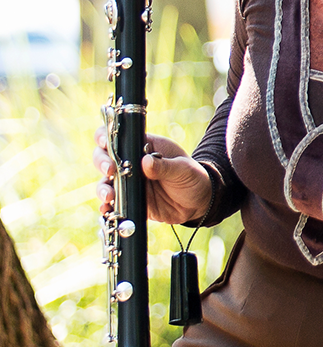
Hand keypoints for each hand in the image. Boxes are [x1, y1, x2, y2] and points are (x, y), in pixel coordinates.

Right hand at [96, 130, 212, 226]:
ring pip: (105, 181)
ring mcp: (128, 182)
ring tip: (109, 196)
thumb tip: (145, 162)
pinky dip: (106, 206)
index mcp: (146, 146)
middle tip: (109, 170)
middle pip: (104, 157)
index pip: (120, 136)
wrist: (198, 204)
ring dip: (102, 188)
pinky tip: (107, 210)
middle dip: (101, 161)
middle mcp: (132, 163)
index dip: (106, 136)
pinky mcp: (128, 199)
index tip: (105, 143)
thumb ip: (165, 166)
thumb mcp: (183, 170)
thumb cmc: (193, 178)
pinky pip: (111, 203)